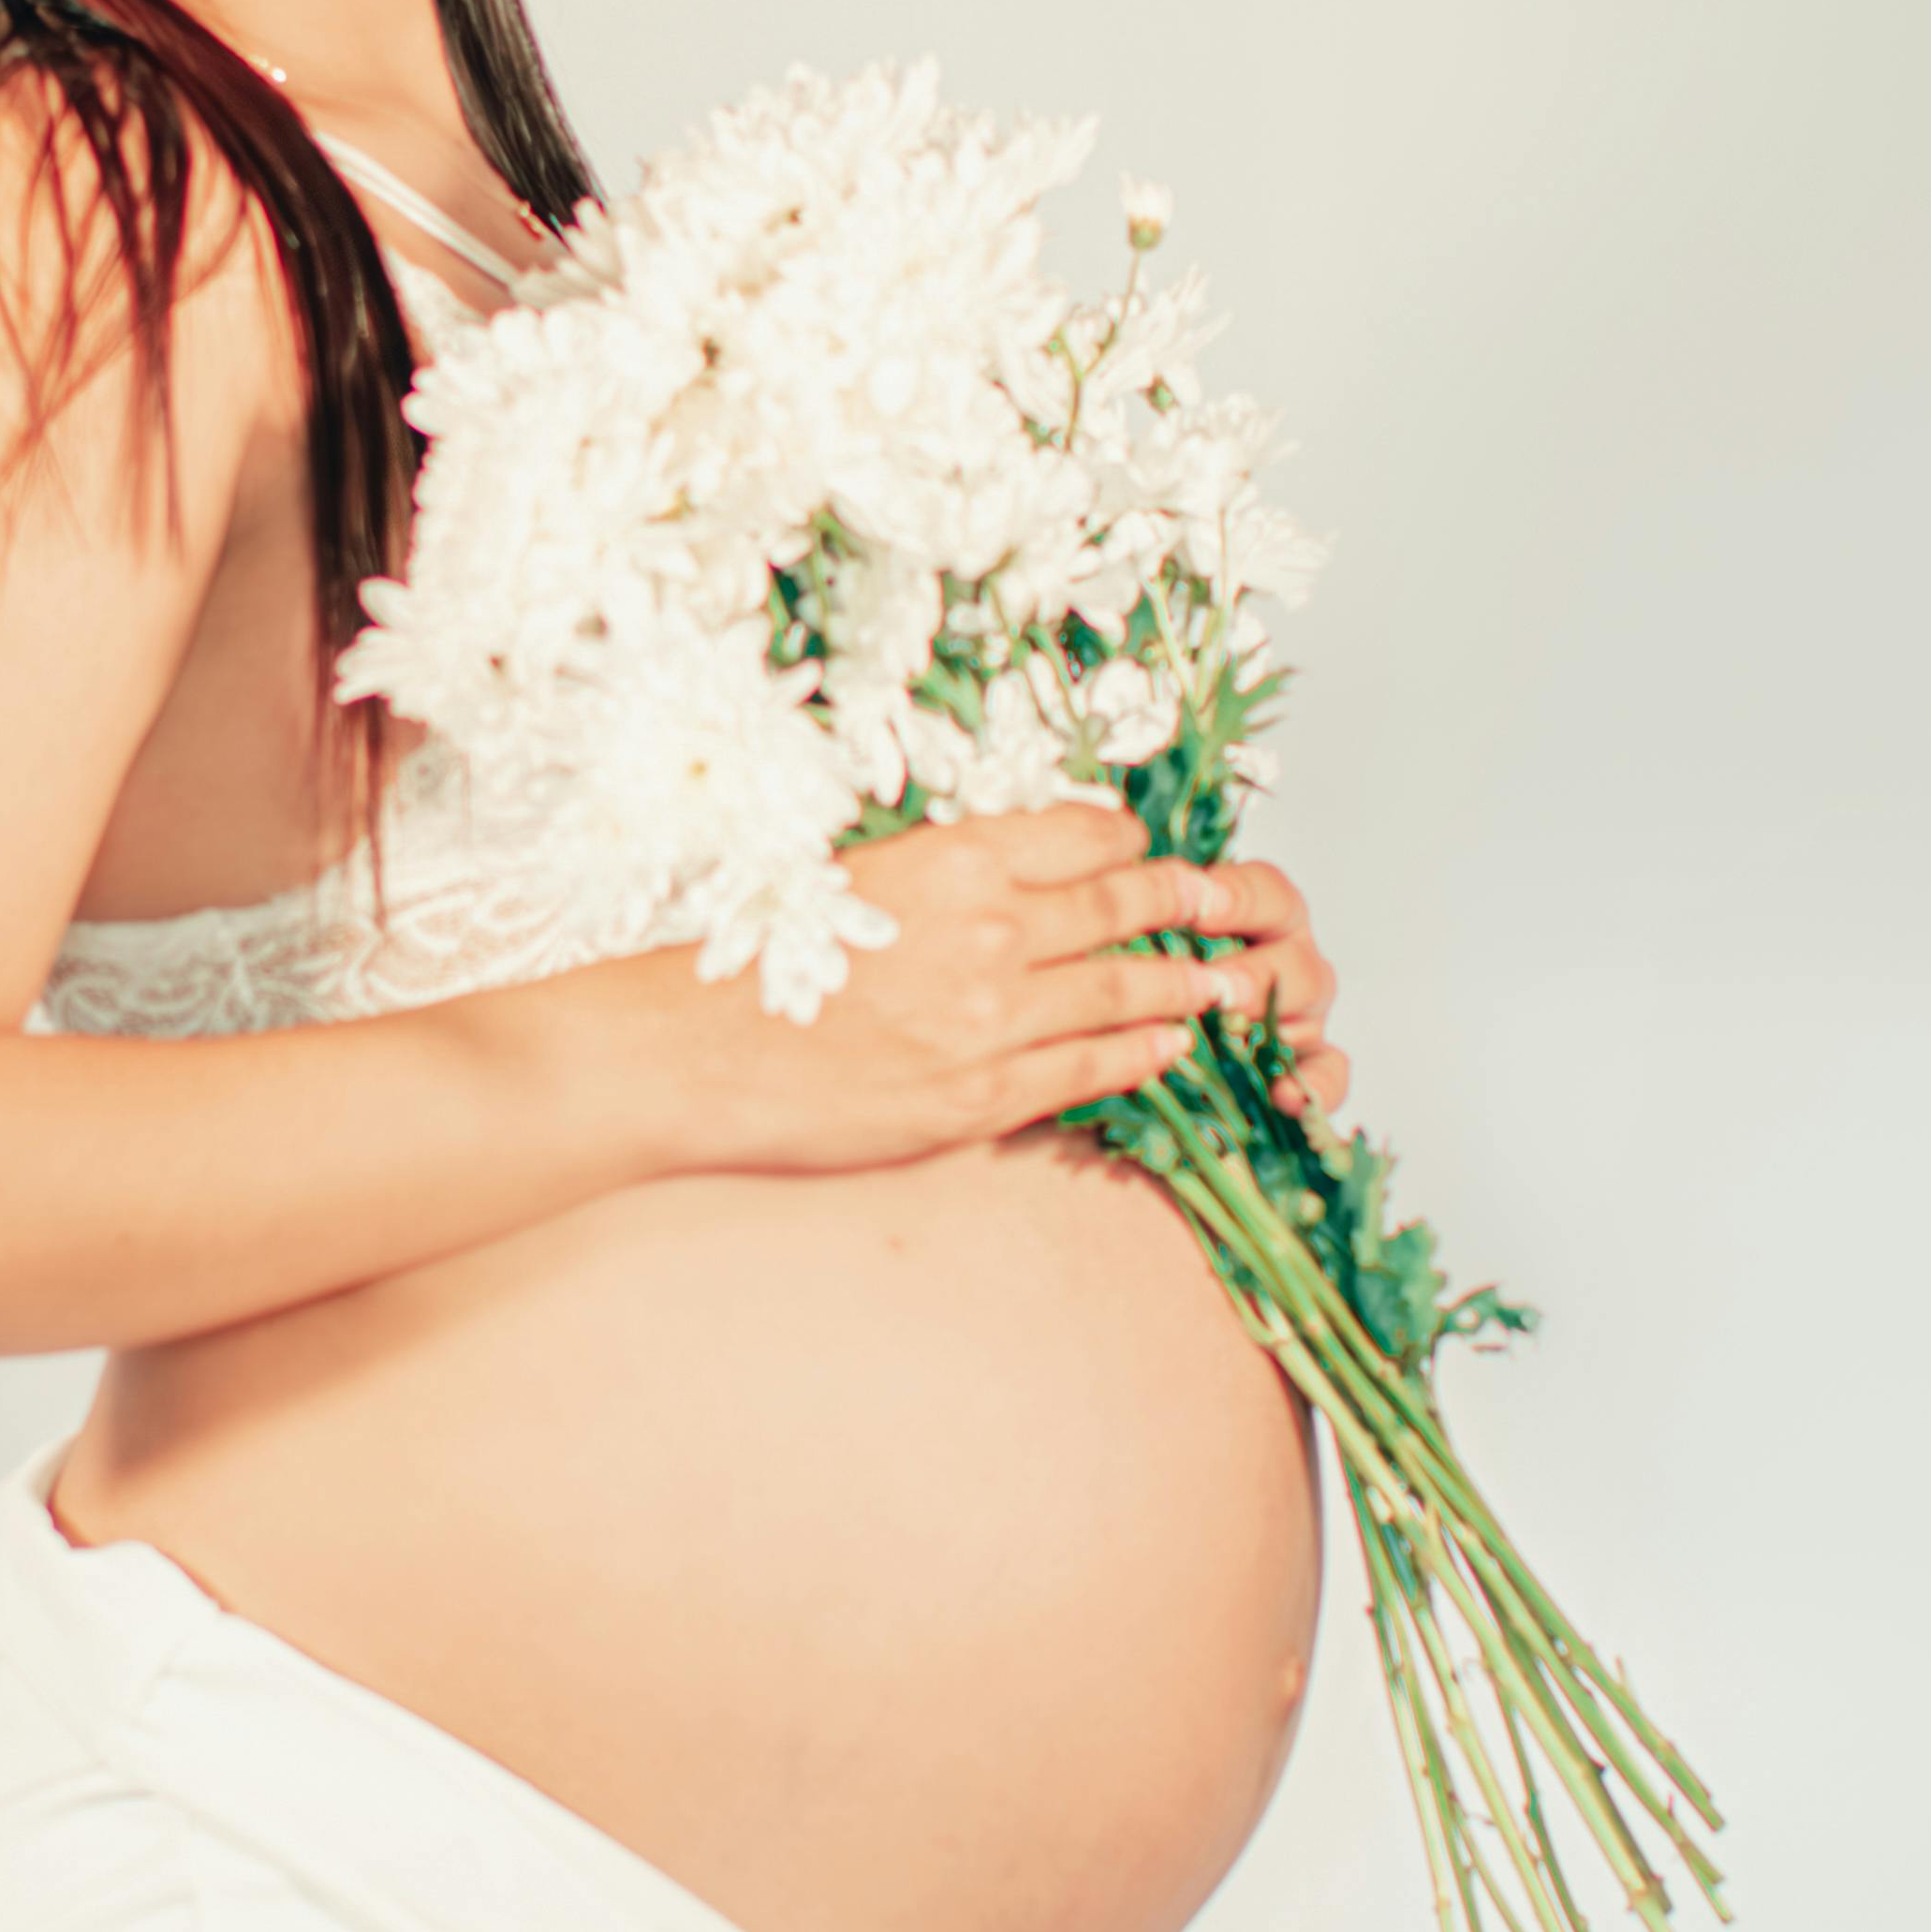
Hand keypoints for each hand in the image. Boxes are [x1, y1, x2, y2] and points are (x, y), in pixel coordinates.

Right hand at [643, 799, 1348, 1174]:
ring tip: (1227, 981)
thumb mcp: (858, 879)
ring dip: (1185, 981)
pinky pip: (1088, 1068)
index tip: (1152, 848)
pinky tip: (1168, 1045)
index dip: (1131, 841)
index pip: (1084, 835)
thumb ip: (947, 874)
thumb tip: (1020, 872)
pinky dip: (1140, 1052)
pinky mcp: (981, 1096)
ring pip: (1123, 988)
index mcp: (954, 861)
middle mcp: (988, 931)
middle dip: (1187, 902)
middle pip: (1122, 905)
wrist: (697, 1055)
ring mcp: (992, 1020)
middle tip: (1234, 904)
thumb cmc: (759, 963)